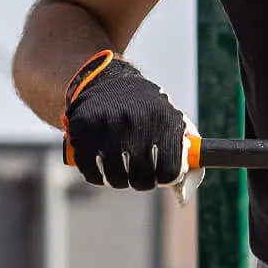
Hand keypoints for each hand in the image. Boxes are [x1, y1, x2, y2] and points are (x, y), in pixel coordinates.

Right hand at [62, 50, 189, 189]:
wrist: (104, 79)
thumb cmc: (142, 107)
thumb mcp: (169, 116)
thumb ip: (183, 147)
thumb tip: (186, 188)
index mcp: (163, 119)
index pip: (169, 172)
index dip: (165, 177)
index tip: (160, 174)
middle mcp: (136, 122)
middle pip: (141, 180)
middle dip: (141, 180)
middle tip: (137, 172)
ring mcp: (107, 126)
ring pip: (115, 179)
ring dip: (117, 179)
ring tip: (118, 167)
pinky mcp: (82, 131)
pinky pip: (91, 173)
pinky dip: (96, 174)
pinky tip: (100, 163)